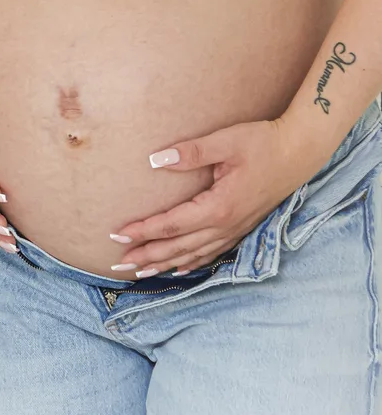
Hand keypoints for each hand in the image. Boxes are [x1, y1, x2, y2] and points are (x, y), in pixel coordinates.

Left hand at [110, 118, 309, 275]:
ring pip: (194, 255)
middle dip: (147, 256)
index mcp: (218, 207)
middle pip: (178, 247)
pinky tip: (179, 269)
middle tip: (118, 264)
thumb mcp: (225, 142)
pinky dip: (192, 263)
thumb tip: (156, 160)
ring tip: (140, 273)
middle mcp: (225, 226)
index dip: (142, 231)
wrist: (298, 153)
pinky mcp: (242, 228)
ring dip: (165, 264)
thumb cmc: (261, 143)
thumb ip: (191, 152)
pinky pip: (212, 253)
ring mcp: (235, 230)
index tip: (116, 235)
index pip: (171, 225)